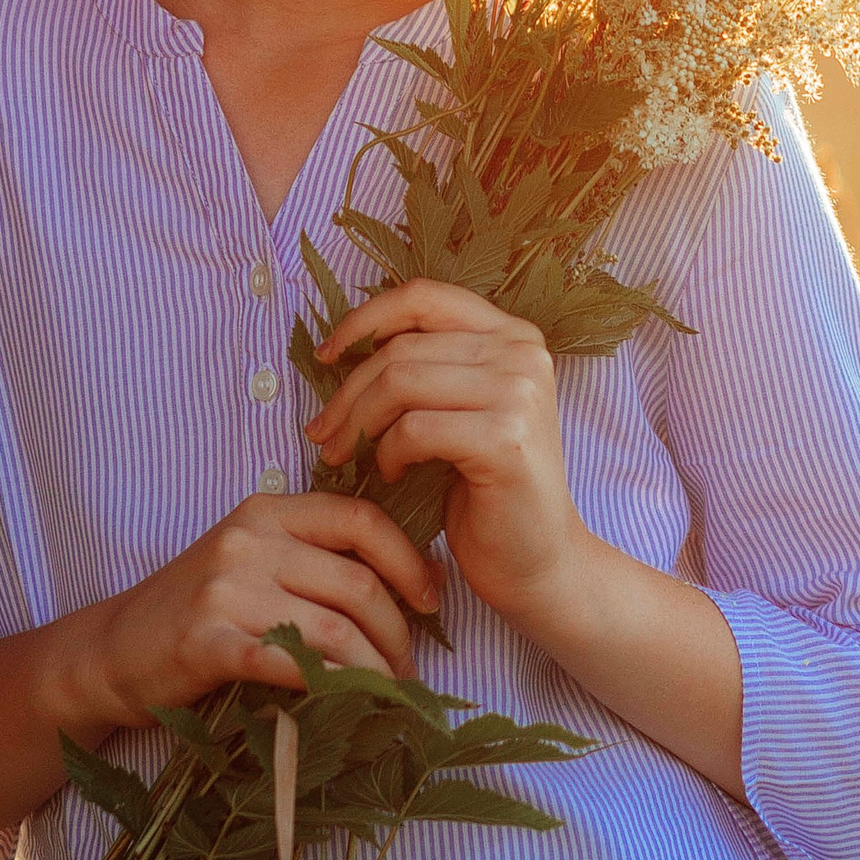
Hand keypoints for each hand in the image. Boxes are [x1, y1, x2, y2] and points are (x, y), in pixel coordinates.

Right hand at [92, 489, 437, 719]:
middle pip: (356, 583)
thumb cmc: (199, 608)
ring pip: (334, 628)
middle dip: (398, 633)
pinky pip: (289, 665)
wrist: (113, 650)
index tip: (430, 599)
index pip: (360, 519)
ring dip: (374, 669)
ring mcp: (226, 589)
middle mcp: (248, 540)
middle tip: (410, 670)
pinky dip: (330, 686)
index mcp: (267, 511)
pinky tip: (347, 702)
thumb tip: (414, 579)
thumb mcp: (255, 560)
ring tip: (388, 693)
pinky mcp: (208, 642)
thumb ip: (316, 557)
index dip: (408, 560)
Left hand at [307, 280, 588, 629]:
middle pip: (402, 347)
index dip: (365, 319)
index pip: (423, 297)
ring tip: (346, 456)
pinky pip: (414, 428)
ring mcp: (520, 393)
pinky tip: (392, 475)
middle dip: (348, 392)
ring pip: (401, 382)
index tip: (327, 356)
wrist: (538, 562)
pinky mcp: (506, 439)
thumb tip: (342, 347)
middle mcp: (523, 352)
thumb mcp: (460, 411)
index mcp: (513, 335)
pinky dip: (388, 453)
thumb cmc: (487, 489)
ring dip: (358, 424)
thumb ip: (426, 369)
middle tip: (321, 434)